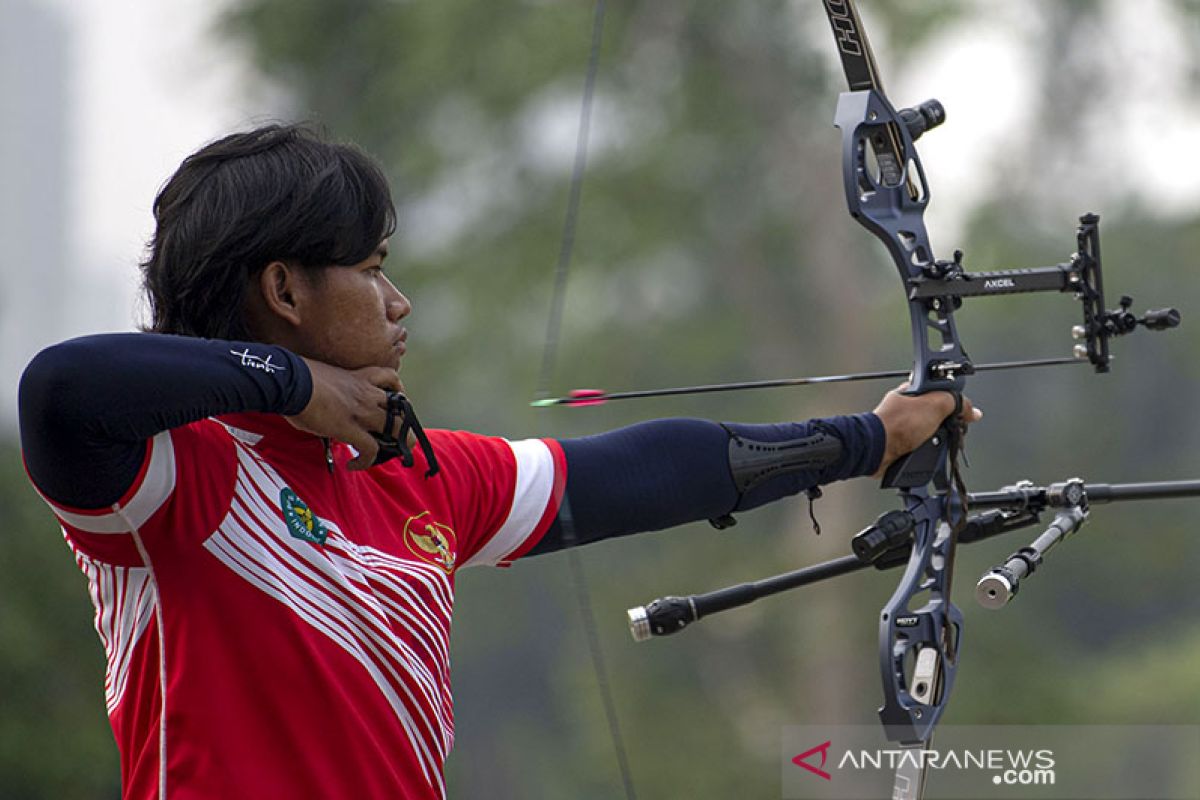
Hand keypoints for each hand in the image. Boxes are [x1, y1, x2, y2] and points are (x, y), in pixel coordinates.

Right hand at [287, 359, 403, 469]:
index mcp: (360, 377)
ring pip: (396, 428)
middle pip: (403, 407)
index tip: (395, 401)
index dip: (399, 390)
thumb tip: (325, 401)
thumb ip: (333, 389)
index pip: (391, 378)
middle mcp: (367, 393)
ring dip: (398, 444)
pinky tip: (352, 465)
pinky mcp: (350, 429)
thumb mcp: (323, 377)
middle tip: (397, 436)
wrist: (288, 380)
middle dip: (405, 422)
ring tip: (390, 454)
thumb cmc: (297, 376)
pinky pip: (370, 449)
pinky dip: (365, 461)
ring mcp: (362, 411)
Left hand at [871, 384, 982, 477]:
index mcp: (914, 389)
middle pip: (940, 413)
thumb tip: (972, 410)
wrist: (877, 449)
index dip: (955, 399)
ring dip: (937, 439)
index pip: (942, 390)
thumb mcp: (935, 405)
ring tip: (934, 441)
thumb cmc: (896, 424)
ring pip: (933, 431)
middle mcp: (908, 406)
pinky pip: (923, 445)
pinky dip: (927, 450)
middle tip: (948, 427)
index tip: (962, 410)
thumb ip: (956, 403)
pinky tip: (925, 450)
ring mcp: (905, 425)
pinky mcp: (903, 442)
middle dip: (947, 423)